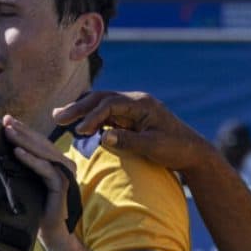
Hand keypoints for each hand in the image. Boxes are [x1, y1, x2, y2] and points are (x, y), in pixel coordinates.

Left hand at [2, 115, 76, 250]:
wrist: (49, 234)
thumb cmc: (35, 209)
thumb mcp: (25, 183)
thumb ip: (20, 167)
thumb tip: (0, 149)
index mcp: (54, 162)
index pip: (37, 142)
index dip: (22, 130)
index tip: (5, 120)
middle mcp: (61, 165)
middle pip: (40, 143)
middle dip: (22, 131)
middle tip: (5, 120)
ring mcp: (64, 173)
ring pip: (43, 152)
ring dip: (24, 140)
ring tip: (9, 132)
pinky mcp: (62, 184)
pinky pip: (45, 169)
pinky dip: (31, 159)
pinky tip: (17, 152)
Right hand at [53, 91, 214, 175]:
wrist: (193, 153)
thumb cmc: (176, 149)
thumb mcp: (153, 147)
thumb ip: (128, 141)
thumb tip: (102, 137)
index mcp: (142, 104)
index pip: (110, 104)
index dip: (92, 116)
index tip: (79, 132)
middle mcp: (135, 102)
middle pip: (101, 98)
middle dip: (79, 107)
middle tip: (57, 116)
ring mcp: (133, 109)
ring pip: (102, 104)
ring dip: (82, 110)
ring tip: (60, 117)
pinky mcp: (131, 119)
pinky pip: (107, 114)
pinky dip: (91, 118)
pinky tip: (78, 124)